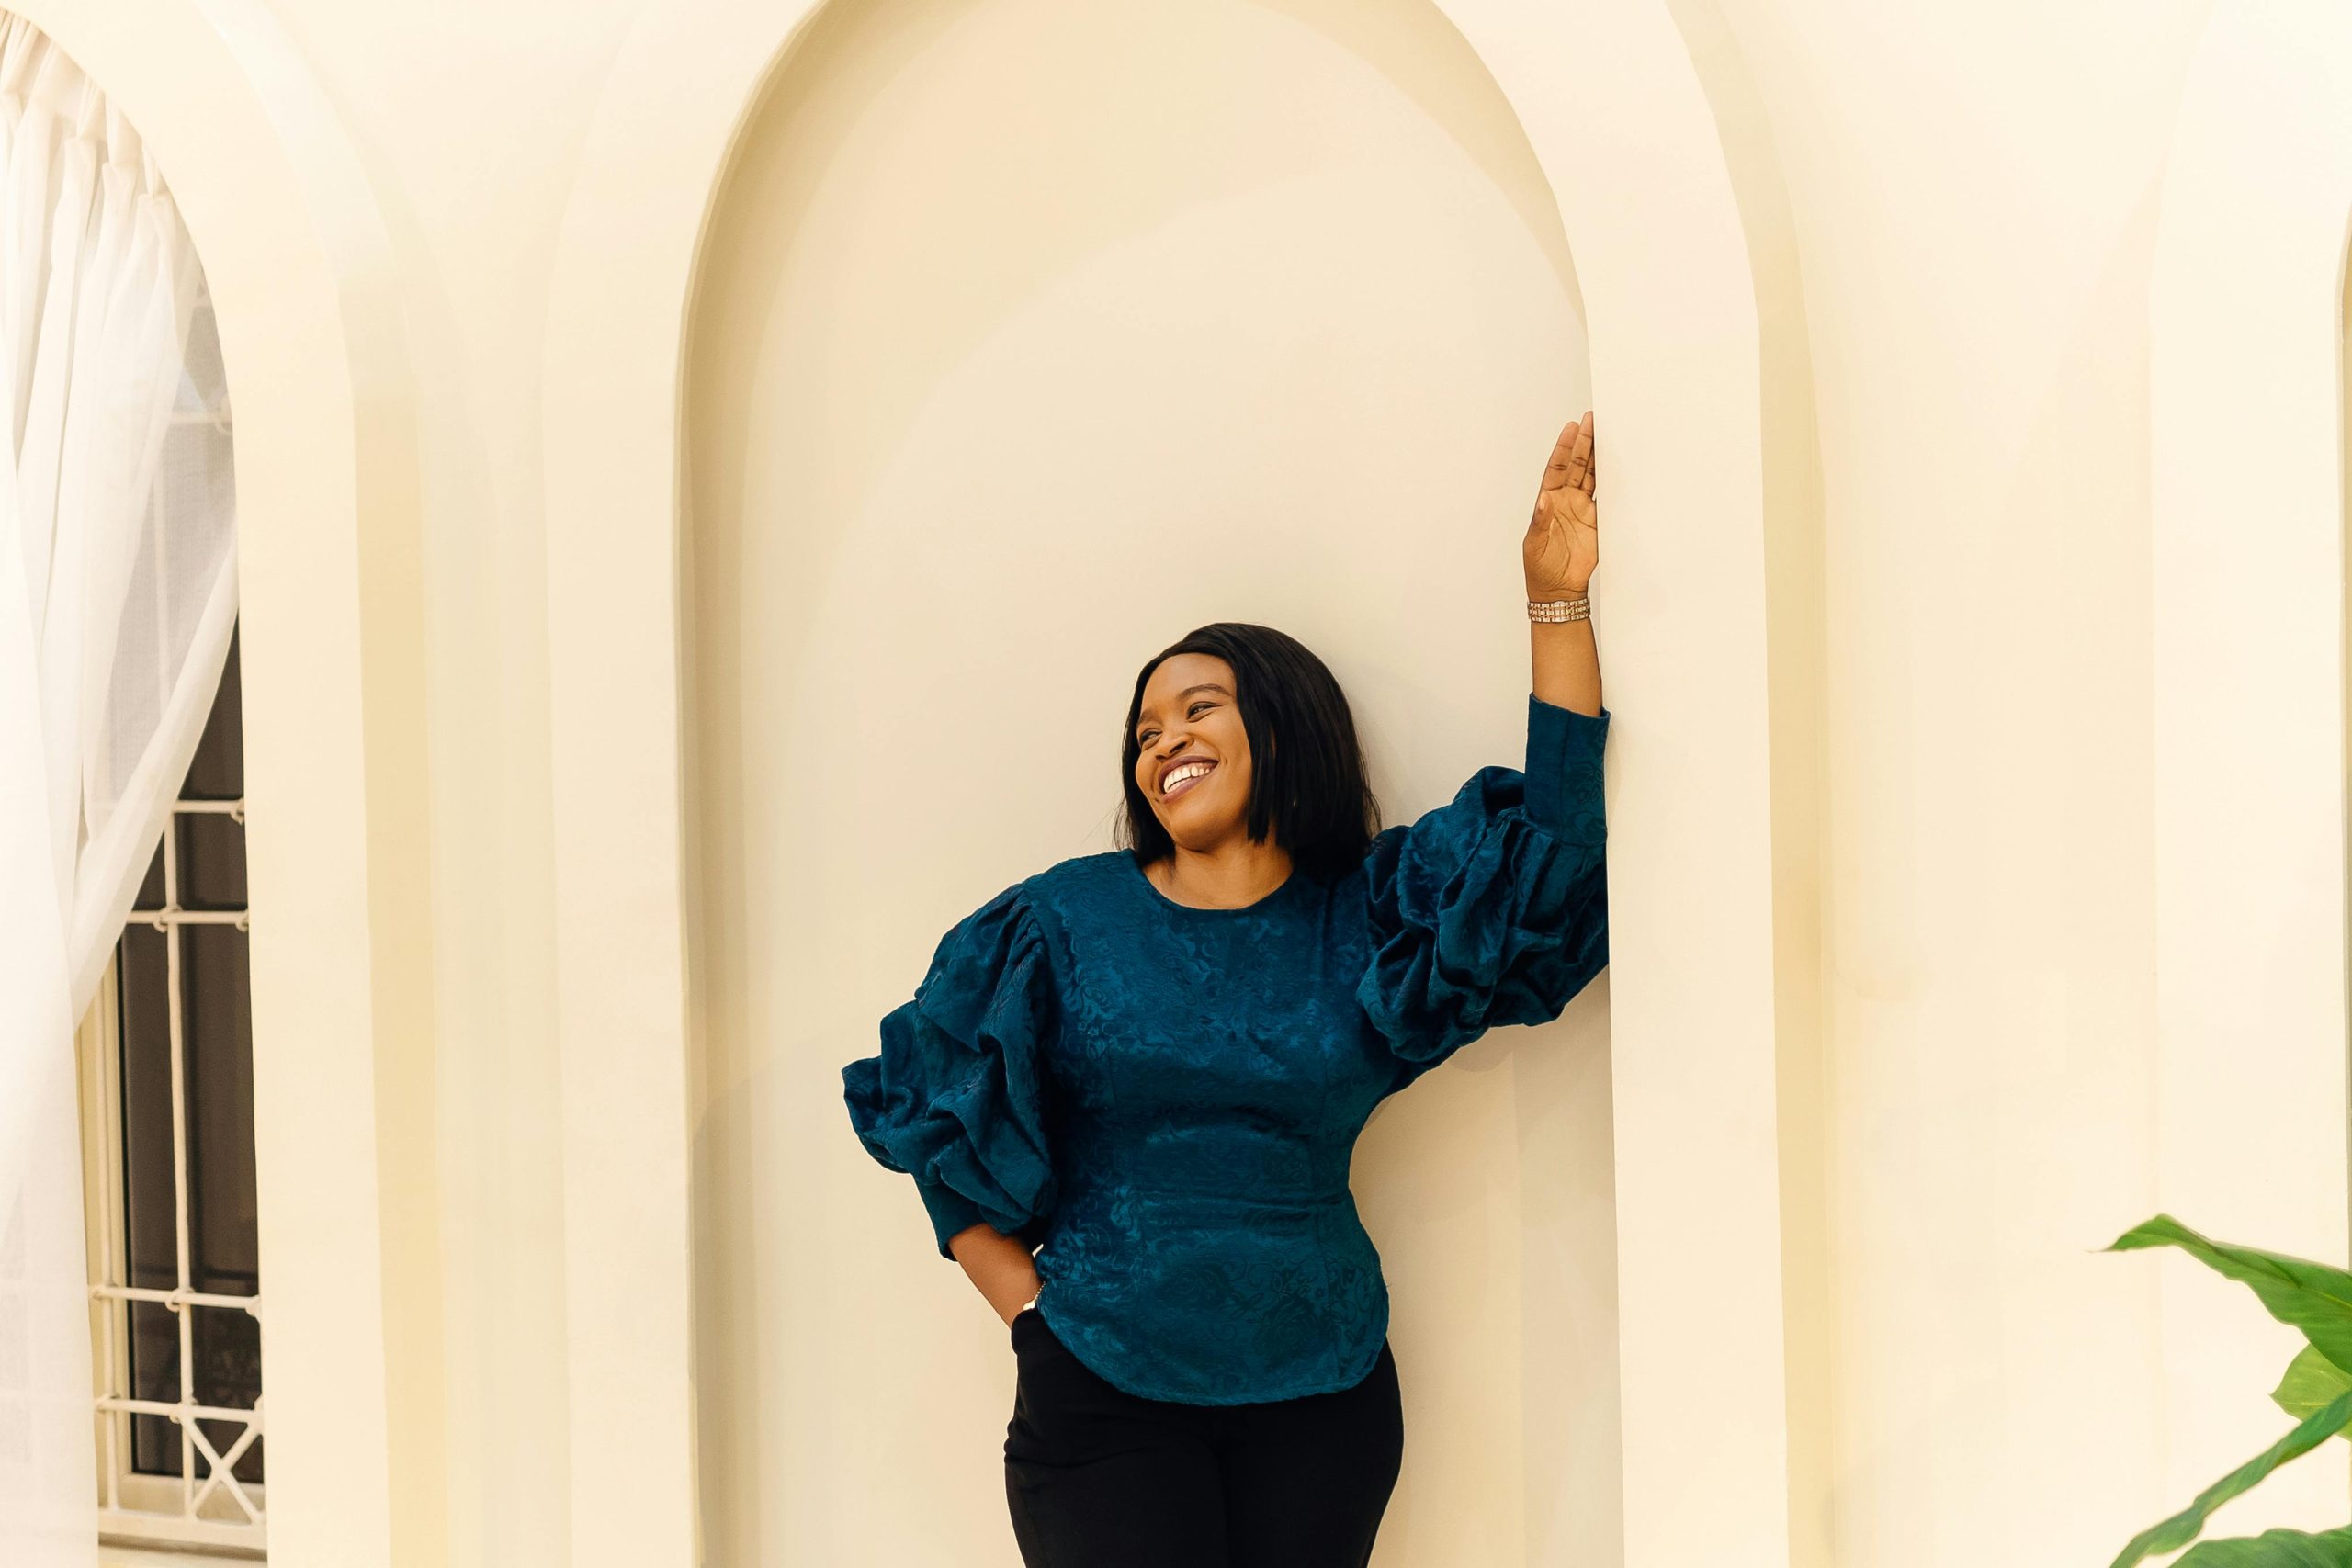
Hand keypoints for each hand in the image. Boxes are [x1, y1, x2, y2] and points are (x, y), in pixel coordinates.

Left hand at [1523, 409, 1597, 597]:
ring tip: (1606, 434)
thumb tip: (1543, 501)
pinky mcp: (1598, 521)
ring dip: (1598, 456)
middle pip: (1576, 465)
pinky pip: (1606, 496)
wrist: (1559, 589)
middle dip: (1584, 443)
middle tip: (1592, 420)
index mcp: (1548, 501)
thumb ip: (1540, 522)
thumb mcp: (1534, 545)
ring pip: (1592, 476)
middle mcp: (1566, 501)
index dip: (1564, 448)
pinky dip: (1612, 481)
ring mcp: (1583, 509)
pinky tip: (1617, 464)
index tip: (1571, 428)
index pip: (1556, 468)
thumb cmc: (1540, 569)